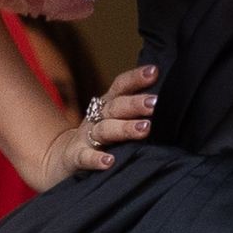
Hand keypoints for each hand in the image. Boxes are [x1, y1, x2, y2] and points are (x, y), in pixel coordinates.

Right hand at [24, 64, 158, 190]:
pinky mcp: (75, 158)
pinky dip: (96, 159)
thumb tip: (170, 103)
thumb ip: (137, 112)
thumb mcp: (115, 121)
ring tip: (145, 128)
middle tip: (155, 103)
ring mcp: (85, 137)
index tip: (154, 71)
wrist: (61, 160)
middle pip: (115, 107)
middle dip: (135, 103)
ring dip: (124, 128)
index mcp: (108, 106)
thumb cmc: (100, 139)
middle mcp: (97, 118)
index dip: (136, 78)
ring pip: (104, 130)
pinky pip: (85, 157)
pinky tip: (109, 162)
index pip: (121, 87)